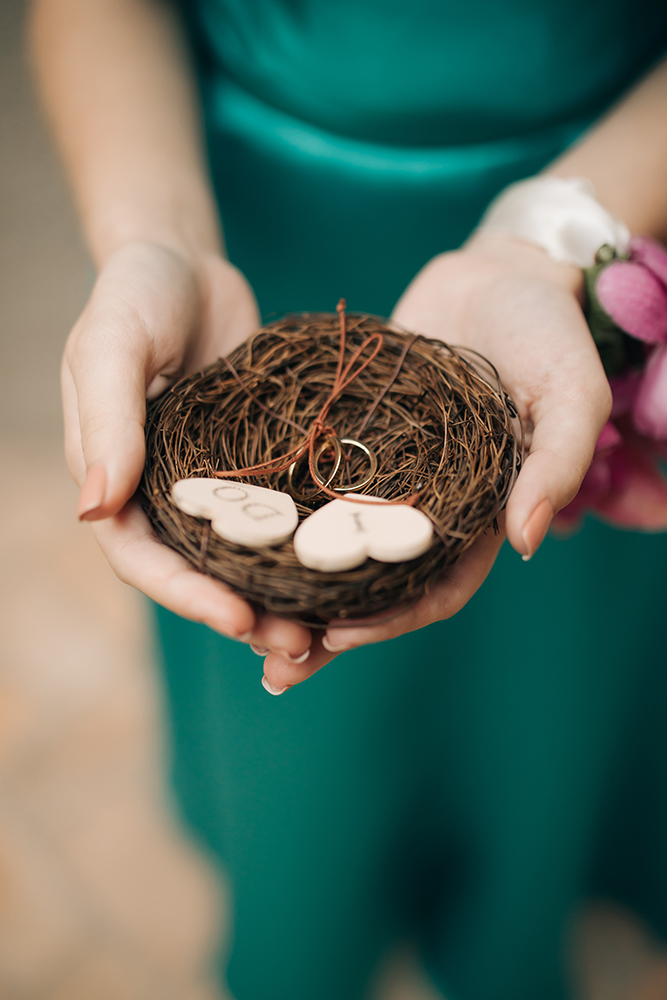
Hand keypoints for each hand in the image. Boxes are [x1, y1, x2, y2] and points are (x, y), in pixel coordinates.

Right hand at [64, 240, 312, 661]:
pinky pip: (282, 517)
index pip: (142, 557)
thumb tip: (93, 510)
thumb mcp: (110, 344)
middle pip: (200, 573)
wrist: (185, 262)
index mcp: (117, 480)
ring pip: (246, 557)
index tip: (237, 620)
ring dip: (283, 596)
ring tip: (331, 631)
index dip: (186, 595)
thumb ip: (105, 420)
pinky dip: (308, 548)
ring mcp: (212, 485)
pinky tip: (350, 568)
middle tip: (299, 646)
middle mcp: (163, 494)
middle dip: (245, 614)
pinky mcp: (255, 467)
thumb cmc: (135, 294)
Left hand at [261, 233, 610, 691]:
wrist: (498, 274)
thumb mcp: (569, 394)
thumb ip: (555, 464)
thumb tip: (525, 542)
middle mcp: (423, 506)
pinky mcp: (348, 437)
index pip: (435, 587)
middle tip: (273, 666)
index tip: (337, 635)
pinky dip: (276, 511)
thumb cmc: (547, 333)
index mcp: (476, 514)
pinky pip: (308, 484)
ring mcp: (382, 475)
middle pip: (374, 583)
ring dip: (291, 585)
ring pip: (332, 545)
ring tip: (236, 618)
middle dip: (327, 627)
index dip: (392, 618)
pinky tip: (228, 528)